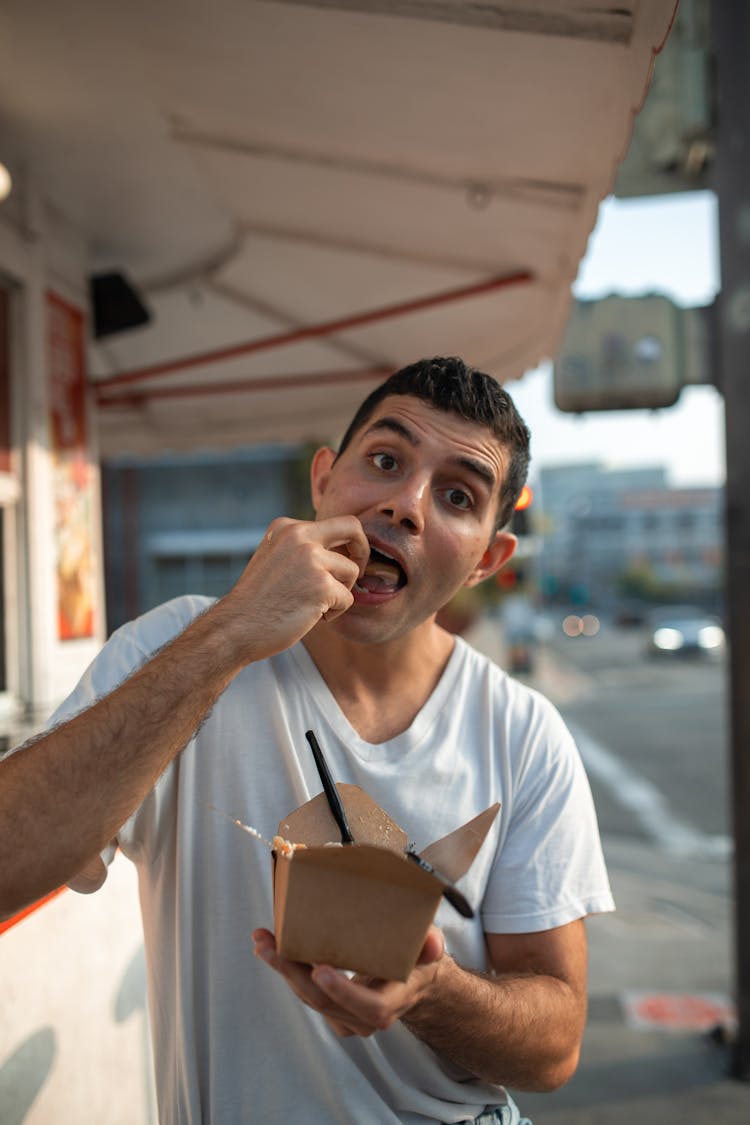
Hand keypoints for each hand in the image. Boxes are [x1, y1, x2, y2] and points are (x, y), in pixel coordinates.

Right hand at [216, 515, 369, 662]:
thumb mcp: (275, 558)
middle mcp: (300, 536)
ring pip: (352, 571)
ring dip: (340, 593)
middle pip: (353, 528)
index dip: (346, 544)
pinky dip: (334, 613)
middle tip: (357, 573)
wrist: (237, 627)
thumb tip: (344, 548)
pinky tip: (310, 617)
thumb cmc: (258, 601)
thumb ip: (302, 548)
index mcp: (287, 527)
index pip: (335, 523)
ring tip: (315, 606)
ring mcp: (311, 559)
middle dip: (362, 551)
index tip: (343, 562)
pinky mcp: (322, 585)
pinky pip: (348, 598)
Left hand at [252, 926, 445, 1036]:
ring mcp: (347, 1018)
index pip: (369, 1007)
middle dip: (294, 974)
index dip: (344, 992)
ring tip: (262, 941)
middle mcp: (366, 1018)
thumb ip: (431, 946)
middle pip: (325, 1003)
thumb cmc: (418, 961)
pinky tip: (271, 948)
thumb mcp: (429, 950)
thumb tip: (432, 942)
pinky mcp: (332, 1010)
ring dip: (283, 970)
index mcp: (392, 1002)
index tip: (321, 969)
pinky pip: (306, 994)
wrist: (412, 982)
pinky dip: (287, 971)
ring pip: (310, 998)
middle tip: (271, 947)